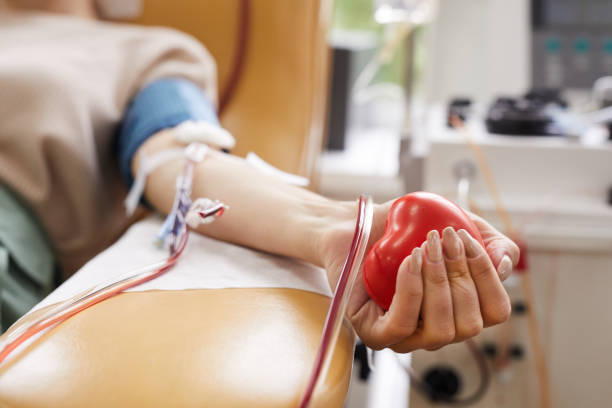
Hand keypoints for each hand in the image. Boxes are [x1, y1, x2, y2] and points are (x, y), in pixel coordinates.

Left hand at [320, 201, 518, 352]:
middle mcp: (438, 328)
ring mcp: (407, 337)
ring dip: (437, 282)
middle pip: (471, 324)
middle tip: (441, 237)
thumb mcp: (455, 223)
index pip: (496, 312)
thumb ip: (489, 240)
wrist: (356, 223)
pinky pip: (402, 325)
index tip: (465, 238)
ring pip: (441, 330)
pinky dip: (411, 291)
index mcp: (461, 308)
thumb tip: (505, 267)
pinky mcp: (375, 334)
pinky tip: (410, 262)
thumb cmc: (403, 229)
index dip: (488, 276)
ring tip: (424, 247)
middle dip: (460, 274)